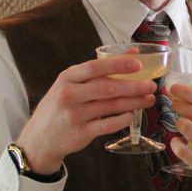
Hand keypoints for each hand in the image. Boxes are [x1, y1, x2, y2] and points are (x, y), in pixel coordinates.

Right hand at [16, 55, 155, 174]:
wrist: (40, 137)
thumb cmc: (60, 105)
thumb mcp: (71, 83)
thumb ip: (99, 69)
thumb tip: (132, 52)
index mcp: (67, 78)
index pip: (95, 67)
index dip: (118, 65)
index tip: (138, 64)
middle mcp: (69, 95)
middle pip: (107, 88)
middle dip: (133, 86)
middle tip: (151, 86)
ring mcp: (74, 115)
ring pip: (111, 107)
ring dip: (133, 103)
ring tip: (148, 100)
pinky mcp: (80, 133)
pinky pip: (107, 126)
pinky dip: (122, 120)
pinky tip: (132, 115)